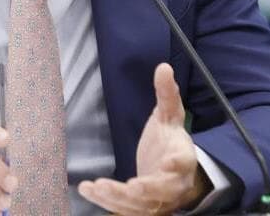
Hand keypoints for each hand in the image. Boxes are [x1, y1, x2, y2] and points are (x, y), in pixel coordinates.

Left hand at [78, 63, 210, 214]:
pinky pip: (124, 208)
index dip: (177, 165)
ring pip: (140, 205)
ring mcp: (157, 199)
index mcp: (182, 159)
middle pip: (162, 191)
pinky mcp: (141, 207)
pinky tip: (86, 189)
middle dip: (146, 190)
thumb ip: (167, 93)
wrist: (172, 169)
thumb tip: (163, 67)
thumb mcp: (169, 115)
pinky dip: (105, 202)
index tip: (170, 162)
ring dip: (118, 198)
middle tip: (130, 186)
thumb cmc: (169, 140)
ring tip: (96, 187)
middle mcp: (172, 184)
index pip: (183, 163)